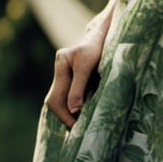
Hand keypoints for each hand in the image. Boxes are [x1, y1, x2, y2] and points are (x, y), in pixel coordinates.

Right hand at [43, 8, 113, 127]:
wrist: (107, 34)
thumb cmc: (100, 47)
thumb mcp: (89, 66)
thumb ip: (78, 87)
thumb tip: (73, 110)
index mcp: (62, 60)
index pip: (56, 97)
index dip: (64, 113)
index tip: (76, 124)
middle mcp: (60, 65)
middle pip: (54, 100)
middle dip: (65, 115)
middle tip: (77, 127)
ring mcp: (64, 69)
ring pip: (59, 99)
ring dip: (67, 111)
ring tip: (78, 122)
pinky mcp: (71, 73)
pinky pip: (66, 94)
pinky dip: (70, 105)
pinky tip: (78, 113)